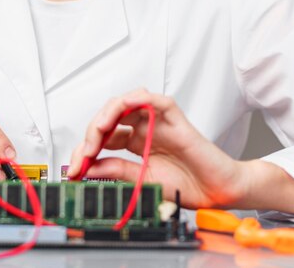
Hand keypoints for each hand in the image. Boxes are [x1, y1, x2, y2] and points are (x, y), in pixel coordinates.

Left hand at [67, 88, 248, 208]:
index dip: (86, 149)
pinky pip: (154, 99)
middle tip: (84, 153)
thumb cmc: (187, 185)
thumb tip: (88, 167)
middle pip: (109, 117)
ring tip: (97, 134)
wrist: (217, 193)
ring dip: (107, 114)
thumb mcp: (142, 180)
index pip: (103, 137)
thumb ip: (117, 170)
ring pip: (125, 103)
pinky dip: (136, 99)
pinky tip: (121, 110)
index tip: (75, 168)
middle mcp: (143, 127)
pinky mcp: (173, 116)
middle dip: (91, 133)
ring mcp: (157, 120)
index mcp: (135, 142)